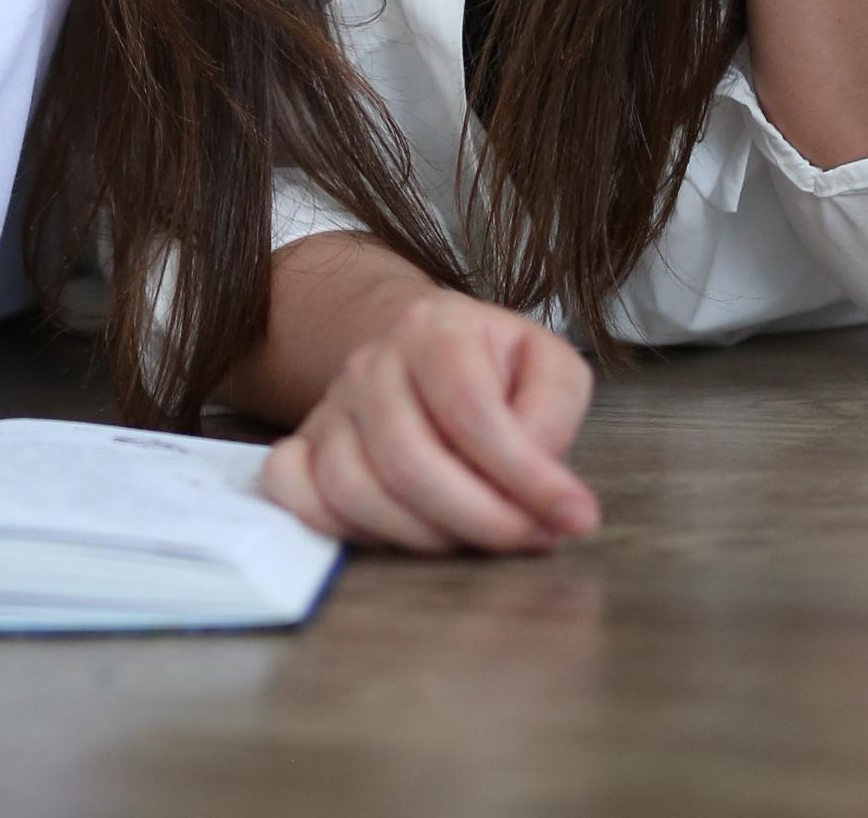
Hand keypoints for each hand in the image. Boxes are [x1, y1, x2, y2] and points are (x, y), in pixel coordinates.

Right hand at [258, 292, 597, 552]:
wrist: (422, 350)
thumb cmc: (494, 369)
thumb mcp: (547, 366)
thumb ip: (554, 411)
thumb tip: (544, 485)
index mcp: (434, 327)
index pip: (470, 408)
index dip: (525, 473)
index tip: (575, 517)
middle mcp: (370, 360)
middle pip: (406, 456)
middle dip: (478, 518)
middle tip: (527, 539)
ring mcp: (331, 404)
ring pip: (351, 485)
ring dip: (420, 536)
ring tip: (472, 540)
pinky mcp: (305, 442)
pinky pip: (292, 488)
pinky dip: (333, 524)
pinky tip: (391, 536)